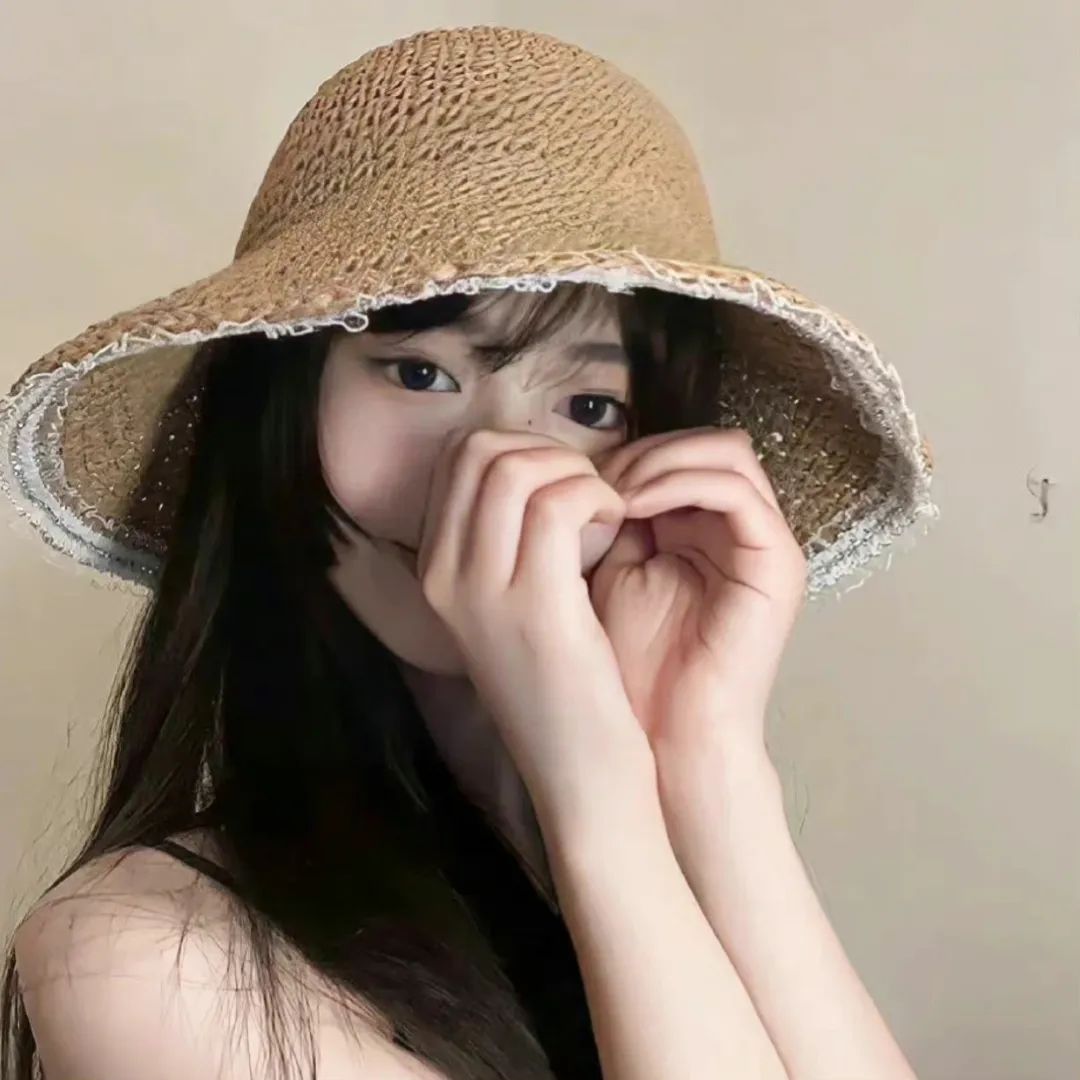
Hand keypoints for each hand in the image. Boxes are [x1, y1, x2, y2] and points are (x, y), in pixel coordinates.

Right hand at [415, 428, 651, 828]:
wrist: (579, 771)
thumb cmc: (562, 684)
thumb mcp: (514, 605)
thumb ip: (510, 539)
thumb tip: (543, 469)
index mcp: (434, 570)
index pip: (458, 459)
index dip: (521, 449)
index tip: (565, 484)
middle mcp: (442, 575)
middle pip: (479, 450)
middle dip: (548, 453)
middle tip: (589, 493)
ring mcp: (479, 589)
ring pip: (516, 468)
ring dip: (578, 474)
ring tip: (606, 514)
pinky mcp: (533, 606)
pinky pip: (559, 504)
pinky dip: (599, 497)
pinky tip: (619, 527)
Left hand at [588, 427, 806, 765]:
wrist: (660, 736)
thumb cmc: (628, 664)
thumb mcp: (610, 572)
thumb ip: (611, 517)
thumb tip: (586, 466)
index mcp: (706, 529)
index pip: (680, 452)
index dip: (627, 453)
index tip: (575, 477)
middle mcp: (743, 529)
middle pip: (707, 442)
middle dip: (643, 452)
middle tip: (592, 480)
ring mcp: (766, 543)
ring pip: (727, 453)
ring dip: (660, 462)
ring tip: (610, 493)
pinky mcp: (777, 562)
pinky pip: (736, 491)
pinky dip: (680, 483)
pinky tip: (632, 505)